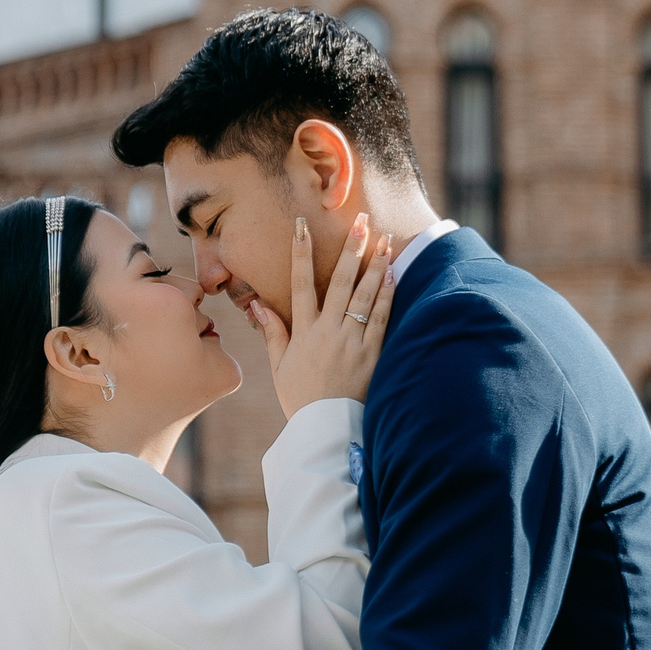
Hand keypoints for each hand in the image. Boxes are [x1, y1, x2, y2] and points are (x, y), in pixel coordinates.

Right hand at [251, 213, 395, 417]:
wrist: (326, 429)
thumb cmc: (301, 398)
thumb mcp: (280, 367)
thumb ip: (273, 333)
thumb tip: (257, 304)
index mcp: (303, 332)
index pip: (299, 284)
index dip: (300, 253)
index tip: (301, 226)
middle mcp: (328, 331)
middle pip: (340, 282)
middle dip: (351, 248)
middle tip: (359, 220)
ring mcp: (352, 341)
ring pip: (364, 295)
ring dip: (375, 265)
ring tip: (384, 239)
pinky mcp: (372, 353)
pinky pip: (381, 317)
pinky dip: (387, 294)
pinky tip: (392, 274)